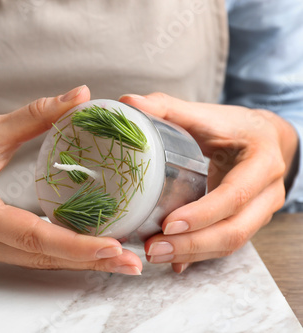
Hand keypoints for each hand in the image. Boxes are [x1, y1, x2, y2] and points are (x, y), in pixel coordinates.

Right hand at [0, 86, 141, 274]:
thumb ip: (35, 115)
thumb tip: (80, 96)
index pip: (32, 235)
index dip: (75, 244)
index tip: (113, 247)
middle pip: (41, 257)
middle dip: (88, 262)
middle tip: (131, 264)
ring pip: (37, 262)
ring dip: (78, 263)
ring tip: (118, 262)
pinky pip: (28, 257)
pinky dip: (59, 255)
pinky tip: (86, 252)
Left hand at [119, 92, 297, 272]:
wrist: (265, 140)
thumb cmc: (233, 127)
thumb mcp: (207, 115)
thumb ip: (168, 108)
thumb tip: (127, 103)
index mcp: (260, 162)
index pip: (235, 194)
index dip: (203, 213)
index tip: (168, 224)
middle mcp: (267, 193)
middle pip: (234, 230)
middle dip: (192, 244)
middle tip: (153, 247)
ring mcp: (260, 213)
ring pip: (231, 244)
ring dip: (192, 254)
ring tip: (153, 254)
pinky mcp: (247, 223)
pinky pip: (224, 245)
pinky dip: (198, 255)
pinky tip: (172, 262)